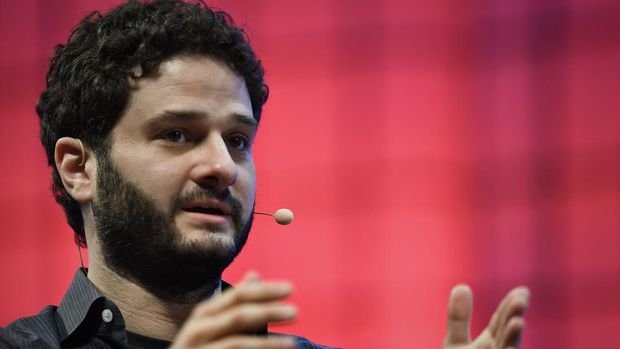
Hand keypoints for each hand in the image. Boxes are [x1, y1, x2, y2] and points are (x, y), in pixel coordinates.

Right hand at [170, 272, 296, 348]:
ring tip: (292, 343)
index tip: (290, 288)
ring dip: (267, 343)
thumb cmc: (200, 346)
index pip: (238, 296)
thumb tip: (254, 274)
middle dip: (268, 312)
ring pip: (237, 342)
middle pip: (238, 315)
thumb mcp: (213, 322)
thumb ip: (235, 303)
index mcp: (205, 314)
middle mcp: (198, 329)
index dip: (265, 291)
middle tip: (295, 313)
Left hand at [444, 285, 529, 348]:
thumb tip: (462, 286)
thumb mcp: (456, 342)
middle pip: (506, 334)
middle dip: (513, 318)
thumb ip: (459, 318)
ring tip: (517, 322)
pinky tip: (507, 348)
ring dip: (512, 338)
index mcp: (490, 344)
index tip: (522, 290)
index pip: (501, 321)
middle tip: (520, 300)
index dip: (510, 306)